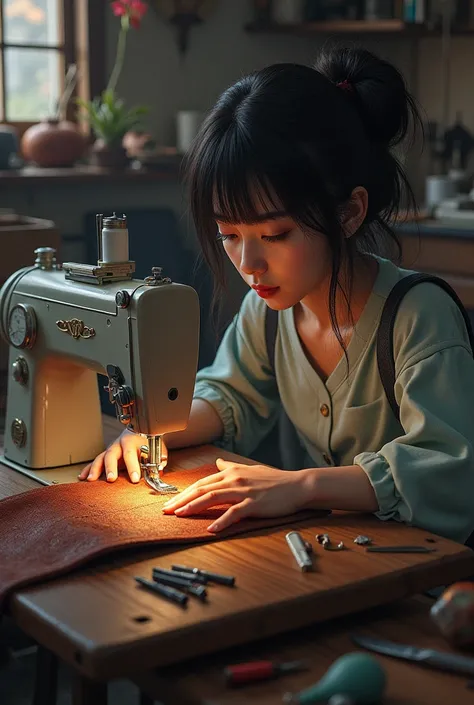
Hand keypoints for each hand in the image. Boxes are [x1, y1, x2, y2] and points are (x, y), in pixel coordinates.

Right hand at [78, 430, 167, 483]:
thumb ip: (158, 460)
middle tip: (111, 479)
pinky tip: (82, 477)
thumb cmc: (149, 441)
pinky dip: (88, 469)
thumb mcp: (157, 449)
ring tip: (91, 480)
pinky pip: (95, 461)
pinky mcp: (106, 454)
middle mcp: (119, 444)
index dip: (133, 467)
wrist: (143, 429)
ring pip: (101, 457)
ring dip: (95, 469)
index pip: (131, 454)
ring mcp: (111, 449)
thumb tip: (158, 469)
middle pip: (112, 454)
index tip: (135, 479)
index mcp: (132, 441)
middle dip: (111, 467)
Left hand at [162, 458, 308, 531]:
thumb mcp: (249, 469)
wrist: (297, 485)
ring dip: (194, 506)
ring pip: (213, 498)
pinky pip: (234, 512)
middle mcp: (234, 479)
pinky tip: (210, 528)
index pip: (202, 482)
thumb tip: (218, 463)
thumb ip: (231, 467)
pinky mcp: (254, 503)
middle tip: (167, 510)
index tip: (171, 502)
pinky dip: (221, 521)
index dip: (184, 492)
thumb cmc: (274, 479)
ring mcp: (244, 491)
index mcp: (231, 472)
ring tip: (180, 515)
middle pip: (202, 489)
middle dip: (182, 500)